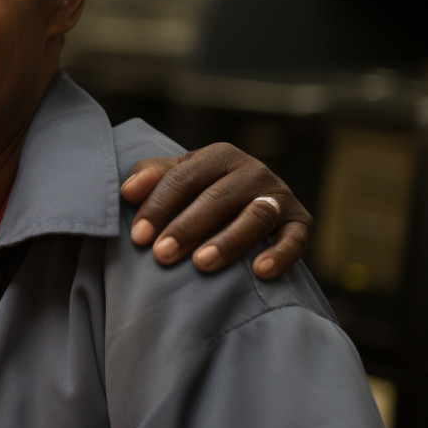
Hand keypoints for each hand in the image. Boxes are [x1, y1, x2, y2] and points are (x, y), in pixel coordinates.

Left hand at [120, 142, 313, 279]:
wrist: (252, 204)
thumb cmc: (203, 193)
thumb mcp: (178, 179)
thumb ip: (151, 178)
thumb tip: (127, 190)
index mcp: (219, 156)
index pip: (183, 178)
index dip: (158, 207)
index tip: (138, 237)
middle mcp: (253, 171)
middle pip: (217, 199)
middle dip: (186, 228)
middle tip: (162, 255)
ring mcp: (279, 195)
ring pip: (254, 217)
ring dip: (228, 241)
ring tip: (201, 264)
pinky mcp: (300, 222)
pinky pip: (295, 238)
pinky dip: (280, 254)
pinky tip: (259, 271)